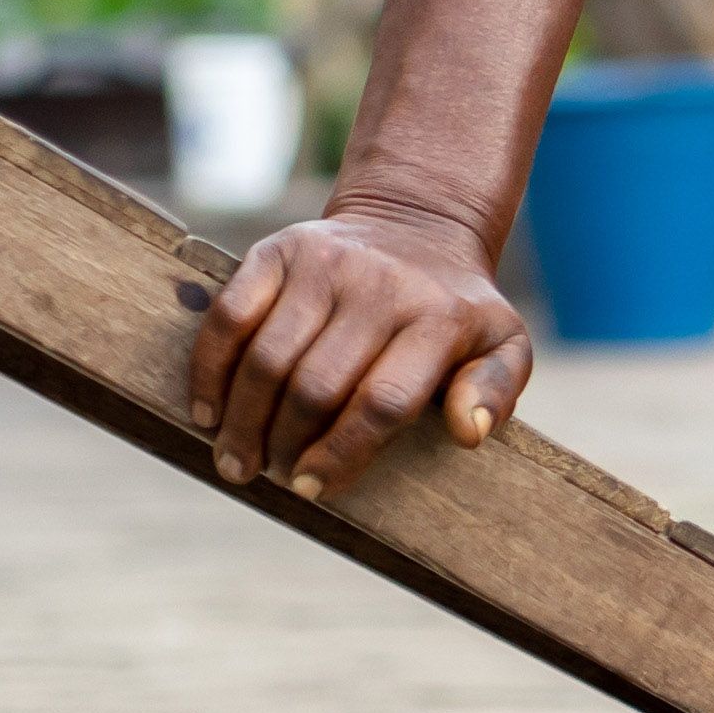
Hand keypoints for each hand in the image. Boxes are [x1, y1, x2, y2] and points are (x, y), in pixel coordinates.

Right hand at [186, 200, 530, 499]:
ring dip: (243, 422)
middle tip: (272, 477)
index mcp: (439, 320)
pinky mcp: (278, 251)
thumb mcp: (505, 343)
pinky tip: (208, 412)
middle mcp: (380, 288)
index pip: (382, 402)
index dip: (341, 454)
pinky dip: (211, 368)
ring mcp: (325, 265)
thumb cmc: (455, 309)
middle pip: (316, 387)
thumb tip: (468, 433)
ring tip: (237, 461)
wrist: (416, 223)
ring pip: (268, 359)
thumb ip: (496, 390)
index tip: (313, 488)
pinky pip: (230, 316)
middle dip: (285, 445)